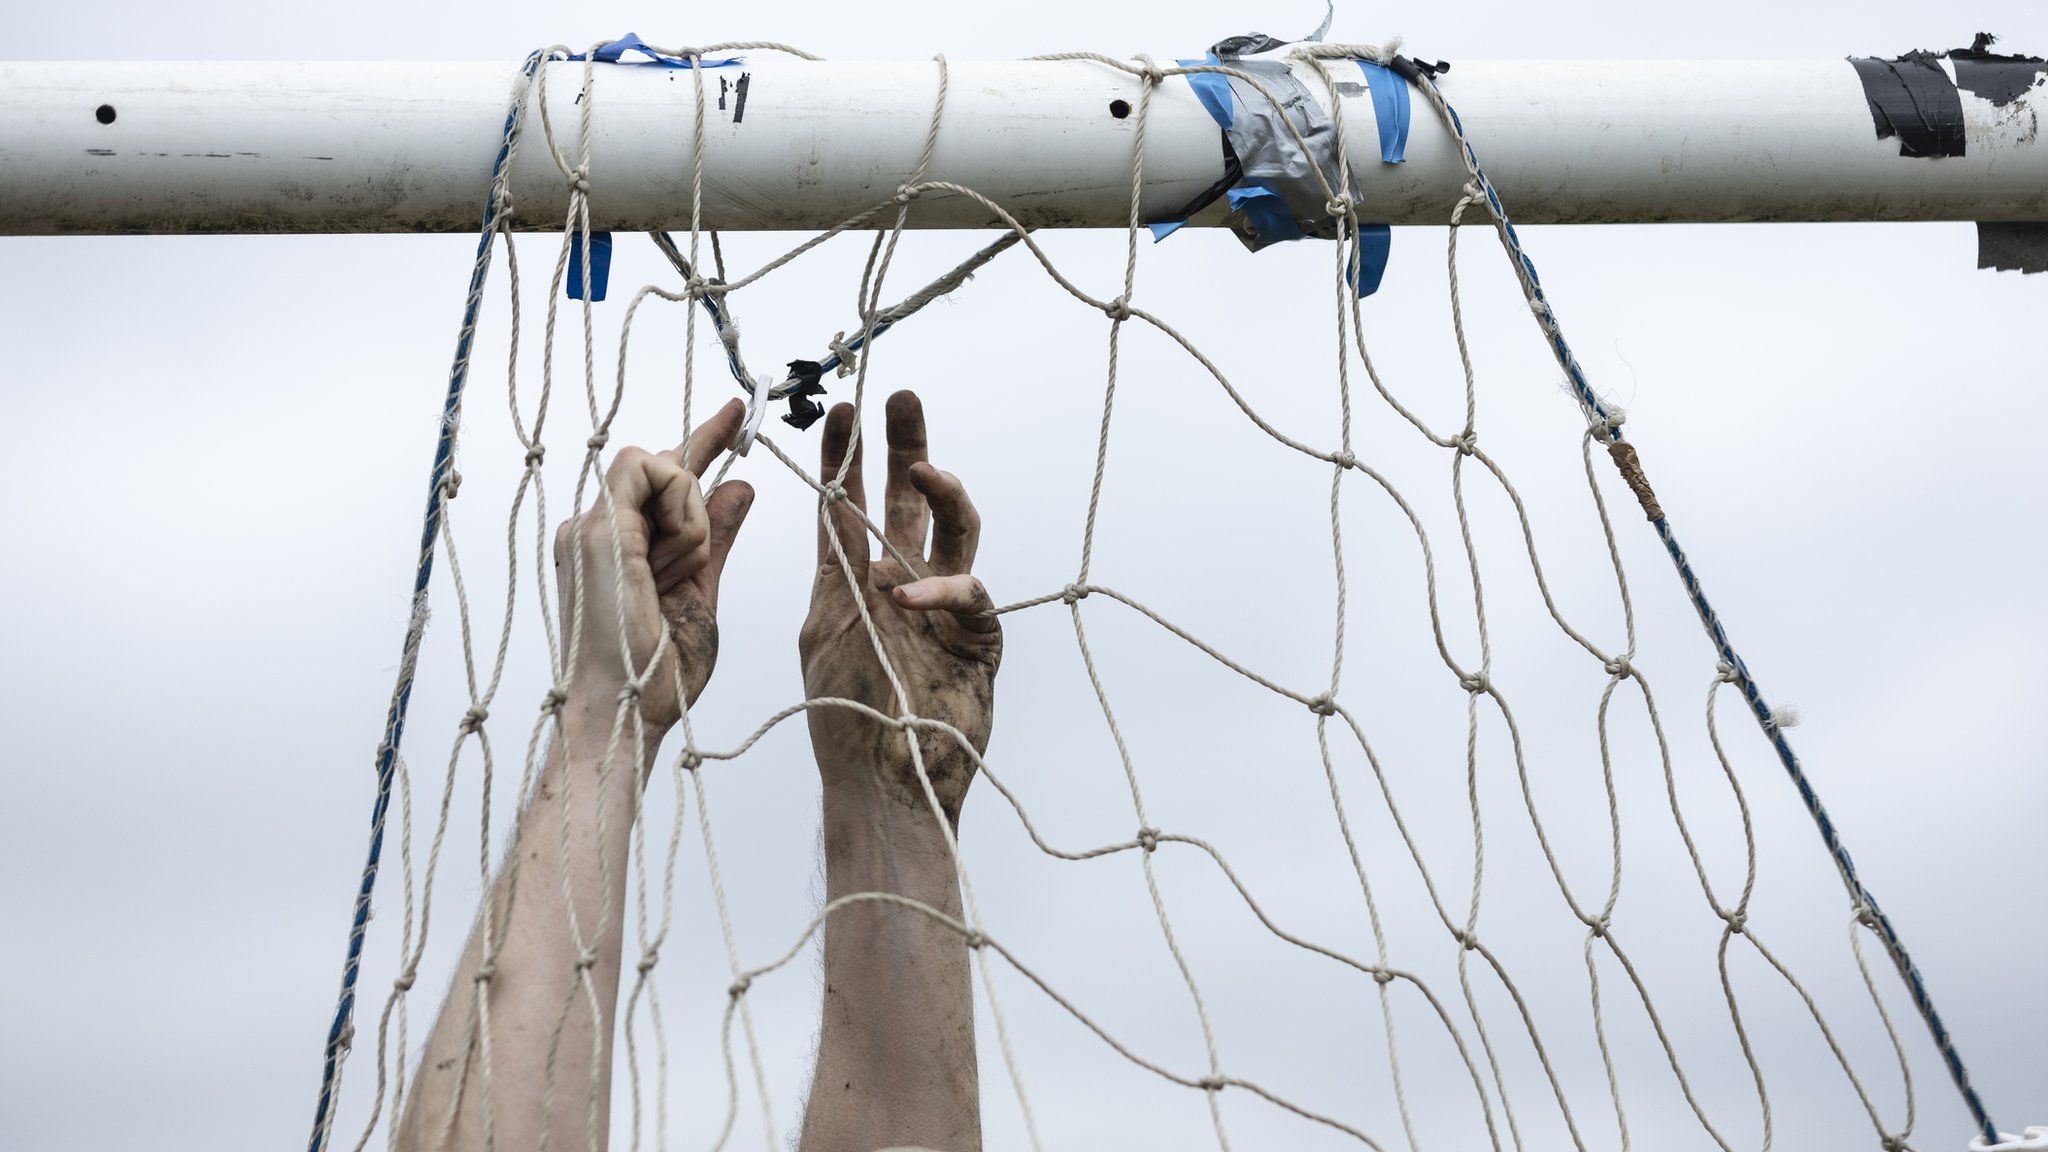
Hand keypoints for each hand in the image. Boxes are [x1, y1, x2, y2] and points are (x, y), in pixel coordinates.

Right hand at [553, 399, 752, 731]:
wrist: (625, 714)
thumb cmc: (658, 672)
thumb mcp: (702, 591)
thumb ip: (718, 538)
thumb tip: (741, 485)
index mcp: (615, 544)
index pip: (660, 475)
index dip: (703, 440)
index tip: (737, 413)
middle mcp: (595, 528)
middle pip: (662, 467)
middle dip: (696, 507)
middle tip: (686, 569)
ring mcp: (590, 527)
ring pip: (659, 463)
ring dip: (691, 518)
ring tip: (677, 575)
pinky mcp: (597, 529)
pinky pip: (653, 472)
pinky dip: (682, 513)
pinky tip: (674, 558)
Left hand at [800, 392, 1000, 822]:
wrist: (883, 782)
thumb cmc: (846, 718)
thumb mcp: (825, 629)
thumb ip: (835, 569)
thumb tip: (834, 506)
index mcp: (860, 580)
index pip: (852, 506)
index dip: (848, 458)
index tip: (841, 411)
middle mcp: (906, 585)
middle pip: (913, 503)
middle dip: (907, 449)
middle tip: (903, 399)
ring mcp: (946, 612)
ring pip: (956, 534)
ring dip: (944, 495)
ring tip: (925, 469)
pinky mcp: (980, 642)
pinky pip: (971, 596)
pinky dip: (940, 591)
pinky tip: (905, 597)